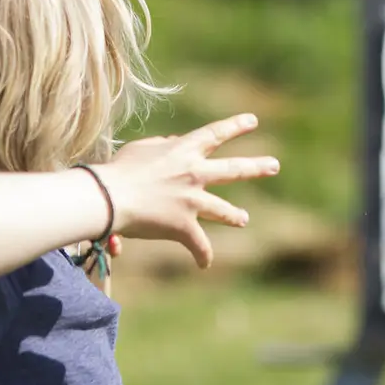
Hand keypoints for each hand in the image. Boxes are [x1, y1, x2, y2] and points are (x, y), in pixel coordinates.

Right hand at [95, 114, 278, 267]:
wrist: (110, 198)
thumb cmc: (118, 171)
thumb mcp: (142, 149)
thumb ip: (162, 145)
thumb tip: (174, 144)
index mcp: (183, 151)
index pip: (214, 134)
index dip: (234, 126)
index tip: (253, 121)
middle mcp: (194, 174)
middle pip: (233, 170)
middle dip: (256, 166)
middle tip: (274, 165)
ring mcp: (193, 200)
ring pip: (222, 209)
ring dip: (234, 215)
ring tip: (243, 219)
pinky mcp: (185, 226)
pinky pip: (200, 244)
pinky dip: (202, 255)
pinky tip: (204, 263)